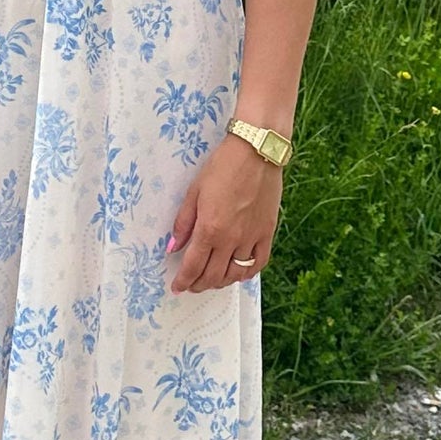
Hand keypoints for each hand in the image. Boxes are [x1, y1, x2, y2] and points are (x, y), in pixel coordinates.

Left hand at [167, 132, 282, 291]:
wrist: (256, 152)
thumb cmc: (222, 167)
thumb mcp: (194, 191)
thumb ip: (184, 222)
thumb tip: (173, 247)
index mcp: (209, 229)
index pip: (193, 267)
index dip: (183, 281)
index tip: (177, 287)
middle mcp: (231, 240)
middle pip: (213, 276)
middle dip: (199, 285)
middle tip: (191, 285)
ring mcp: (251, 238)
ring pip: (235, 274)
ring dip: (220, 282)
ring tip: (211, 279)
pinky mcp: (267, 233)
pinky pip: (258, 264)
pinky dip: (246, 274)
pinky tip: (238, 272)